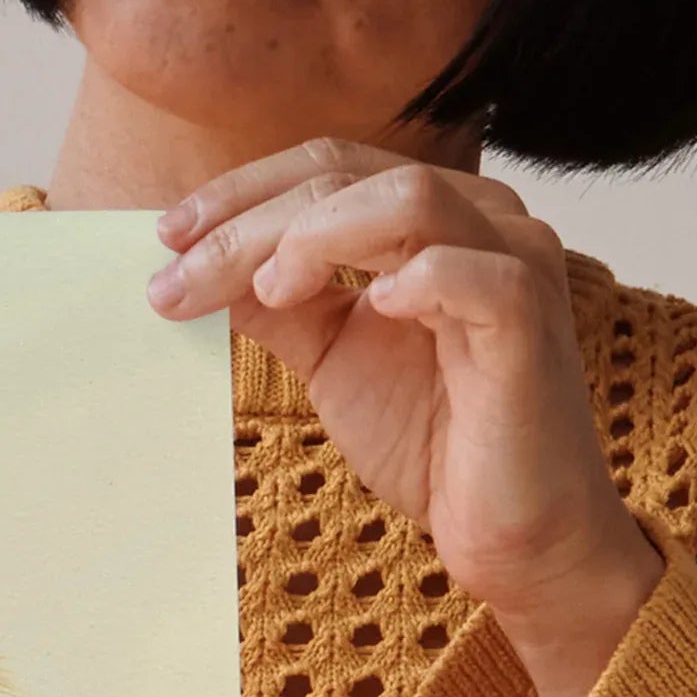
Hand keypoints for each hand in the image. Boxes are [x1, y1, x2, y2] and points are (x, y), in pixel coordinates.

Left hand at [146, 142, 662, 696]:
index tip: (167, 238)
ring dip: (315, 235)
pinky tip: (369, 308)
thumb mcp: (328, 355)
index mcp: (432, 216)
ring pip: (408, 198)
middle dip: (250, 224)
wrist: (506, 530)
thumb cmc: (430, 436)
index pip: (328, 166)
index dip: (242, 191)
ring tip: (269, 291)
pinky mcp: (530, 323)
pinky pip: (473, 273)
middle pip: (350, 176)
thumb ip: (276, 304)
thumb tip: (194, 268)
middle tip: (178, 279)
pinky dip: (412, 279)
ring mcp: (514, 263)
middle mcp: (480, 219)